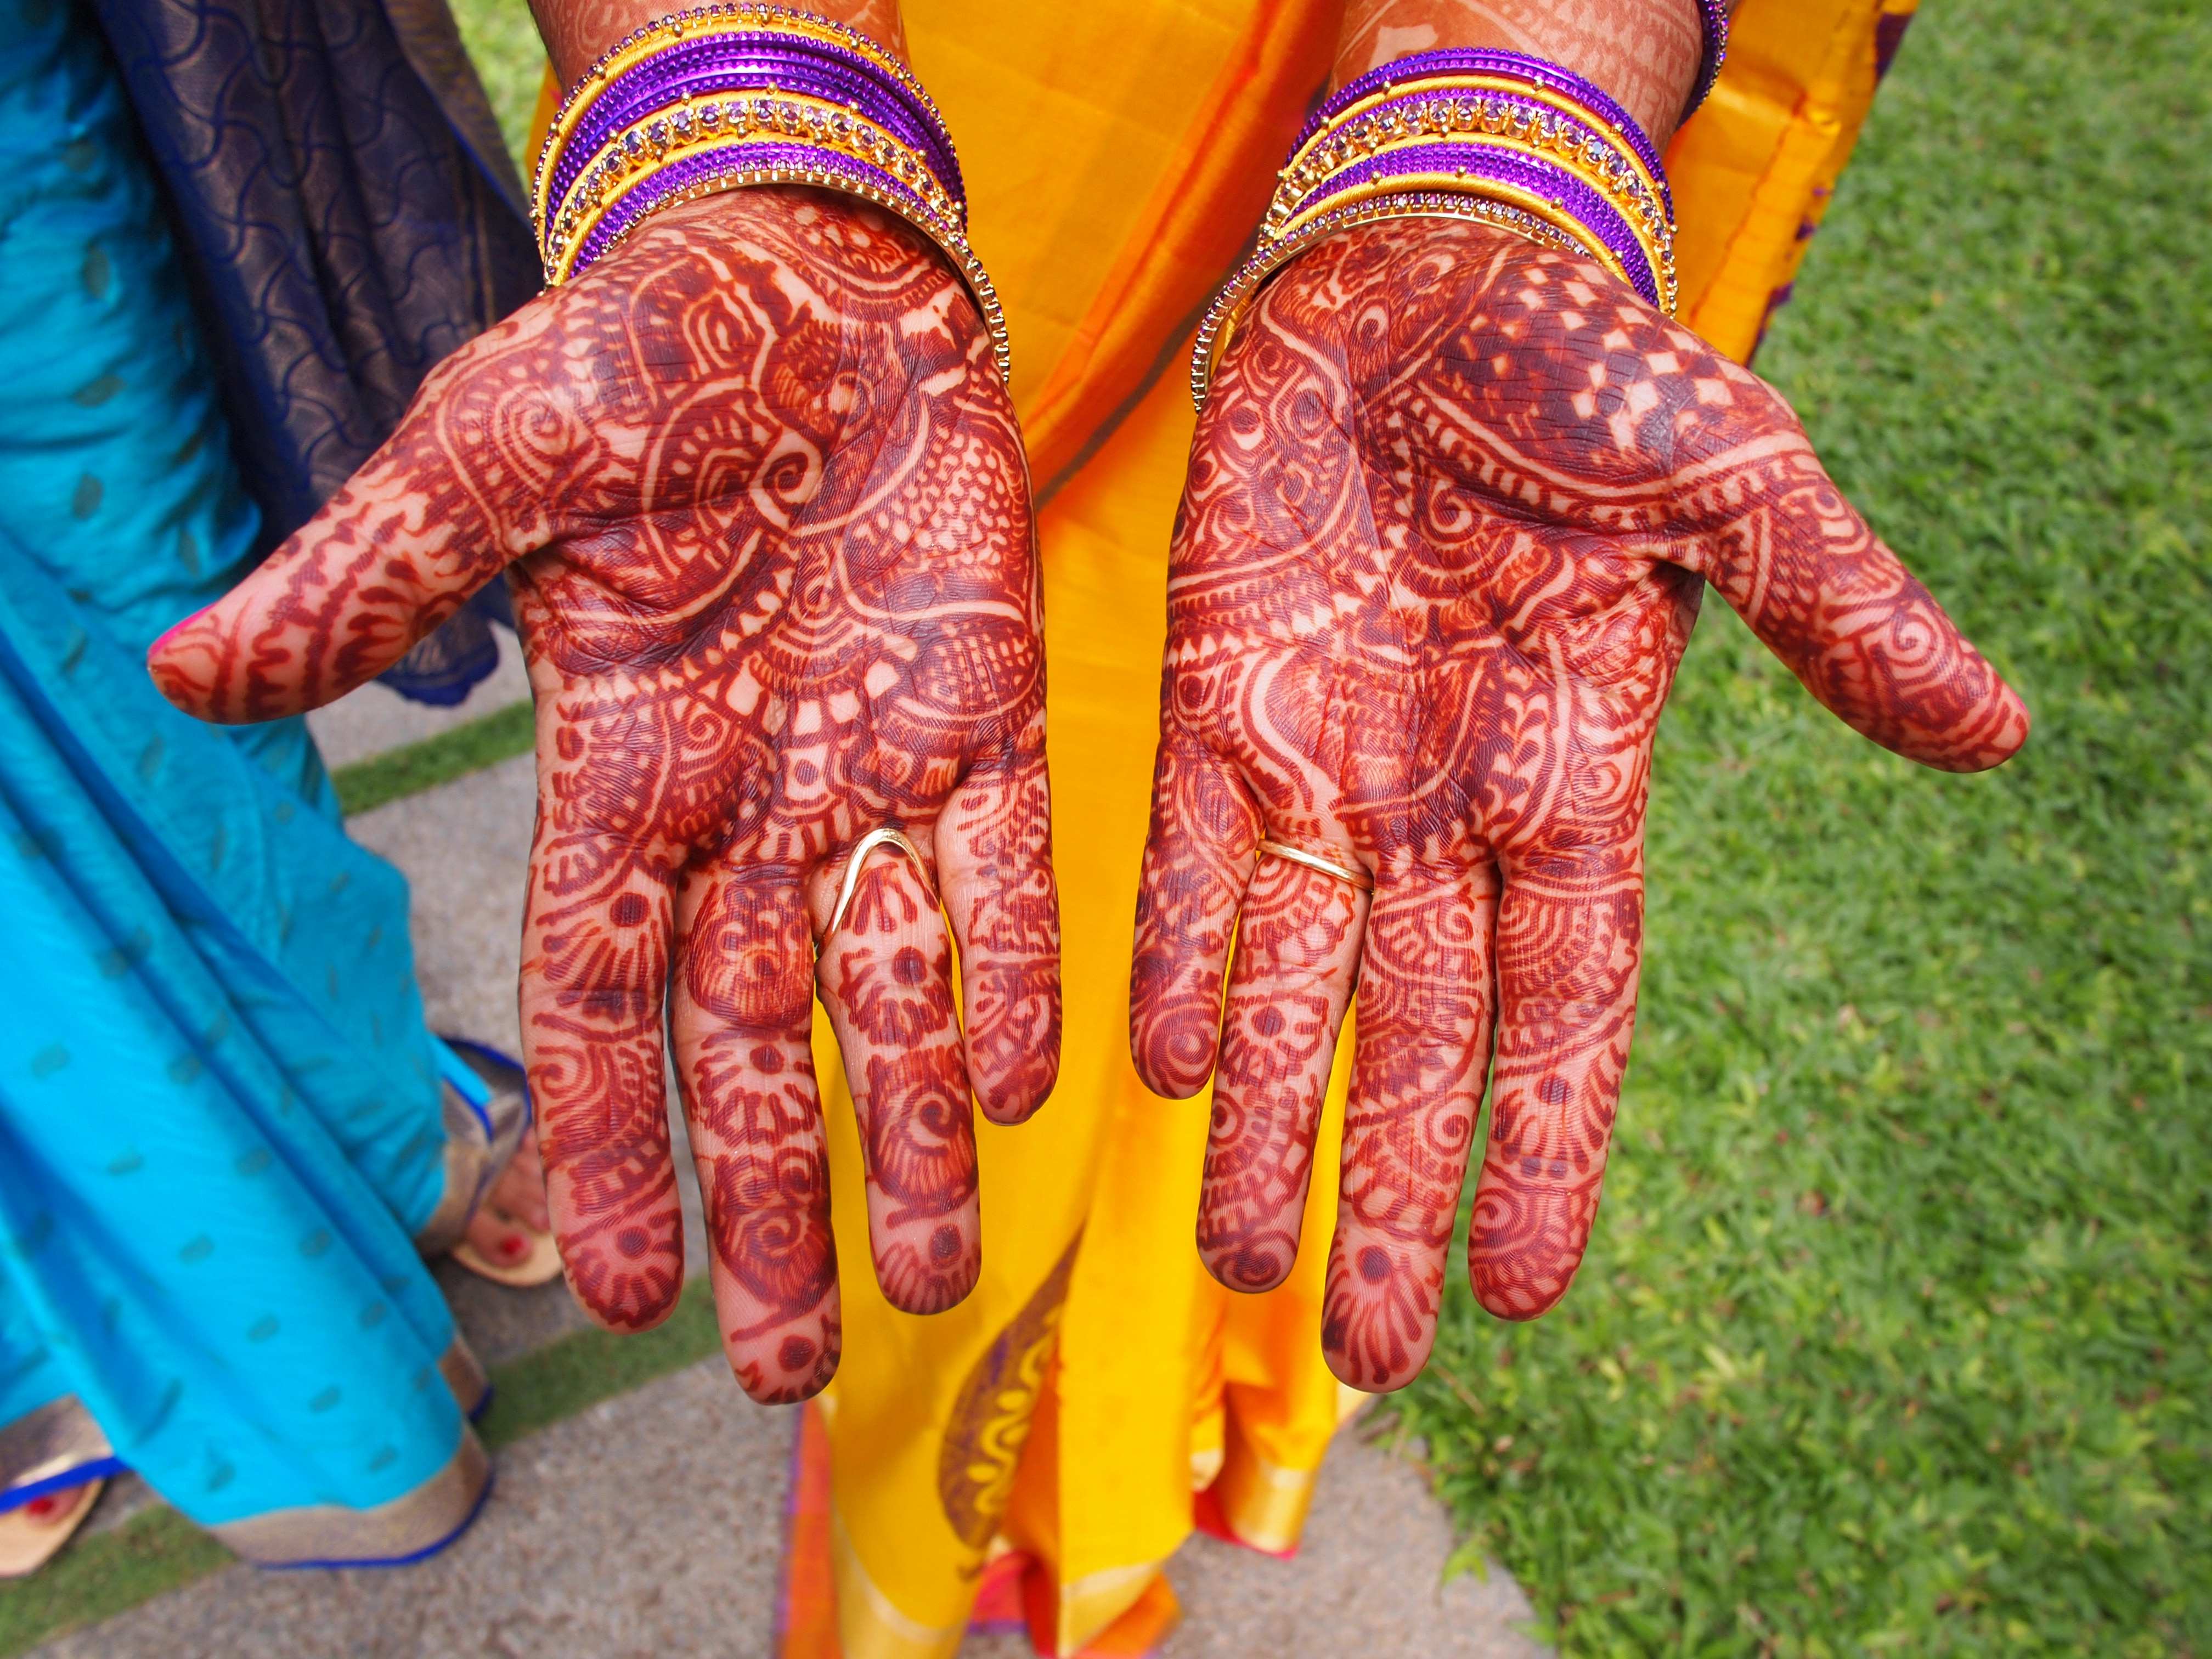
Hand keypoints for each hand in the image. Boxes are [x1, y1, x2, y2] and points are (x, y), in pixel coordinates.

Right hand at [151, 188, 1059, 1402]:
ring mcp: (872, 776)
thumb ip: (372, 582)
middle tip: (790, 1363)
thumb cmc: (631, 355)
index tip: (628, 1294)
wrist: (802, 274)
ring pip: (891, 999)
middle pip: (753, 1052)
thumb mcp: (486, 463)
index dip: (611, 1150)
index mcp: (623, 774)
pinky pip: (1004, 878)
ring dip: (909, 1141)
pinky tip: (1027, 1092)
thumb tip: (191, 672)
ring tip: (927, 1283)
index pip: (604, 1006)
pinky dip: (1016, 979)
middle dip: (773, 1203)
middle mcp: (750, 812)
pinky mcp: (984, 717)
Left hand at [1129, 220, 2024, 1391]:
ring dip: (1270, 1124)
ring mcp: (1326, 767)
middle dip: (1390, 1191)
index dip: (1544, 1147)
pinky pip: (1194, 866)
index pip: (1565, 1009)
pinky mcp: (1218, 705)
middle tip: (1365, 1354)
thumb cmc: (1592, 370)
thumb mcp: (1738, 483)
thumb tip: (1998, 734)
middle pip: (1417, 1040)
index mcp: (1576, 782)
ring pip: (1293, 985)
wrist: (1423, 274)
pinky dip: (1183, 961)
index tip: (1518, 1291)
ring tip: (1243, 1268)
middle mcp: (1444, 811)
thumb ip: (1842, 613)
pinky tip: (1167, 1069)